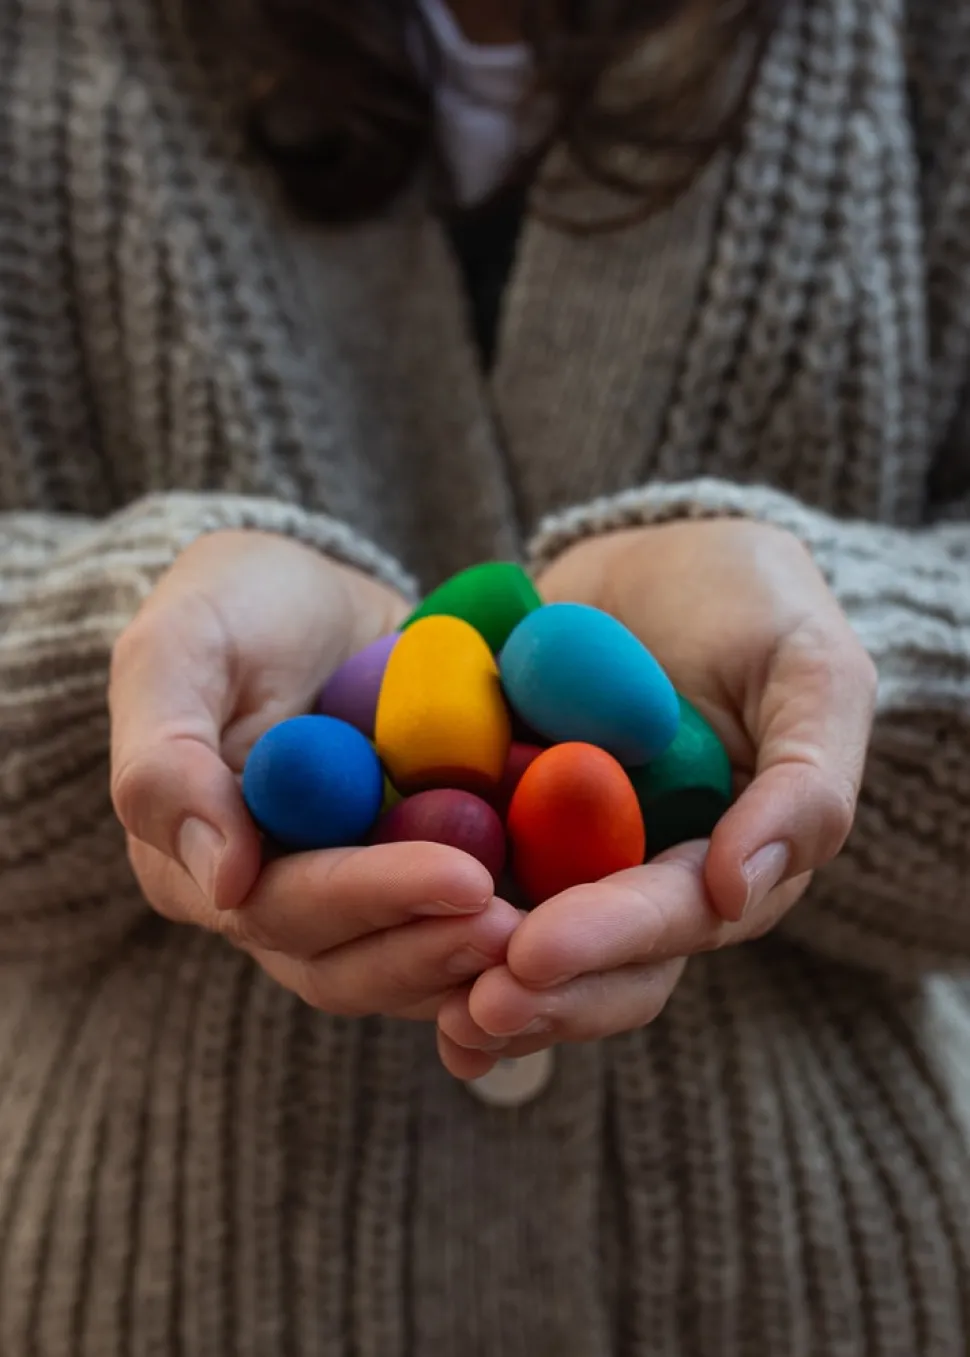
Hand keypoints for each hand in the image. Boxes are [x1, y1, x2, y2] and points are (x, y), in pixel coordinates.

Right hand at [110, 530, 517, 1019]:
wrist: (310, 596)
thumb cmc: (235, 606)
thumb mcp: (179, 648)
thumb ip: (168, 760)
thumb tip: (224, 882)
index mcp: (201, 863)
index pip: (285, 908)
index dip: (374, 899)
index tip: (463, 876)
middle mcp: (272, 899)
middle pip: (350, 962)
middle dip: (437, 947)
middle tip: (526, 924)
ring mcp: (348, 895)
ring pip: (407, 964)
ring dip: (477, 956)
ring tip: (561, 931)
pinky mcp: (410, 876)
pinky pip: (456, 922)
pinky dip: (510, 920)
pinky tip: (576, 907)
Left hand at [437, 518, 876, 1077]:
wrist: (660, 554)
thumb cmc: (755, 605)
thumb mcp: (810, 672)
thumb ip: (806, 780)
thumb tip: (739, 892)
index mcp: (723, 861)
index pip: (674, 920)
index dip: (608, 943)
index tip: (534, 953)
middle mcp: (641, 877)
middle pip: (597, 963)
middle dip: (538, 992)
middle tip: (468, 1007)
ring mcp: (565, 855)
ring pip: (524, 943)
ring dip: (474, 981)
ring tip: (425, 1007)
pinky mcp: (499, 817)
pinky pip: (458, 874)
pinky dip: (421, 915)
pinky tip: (372, 944)